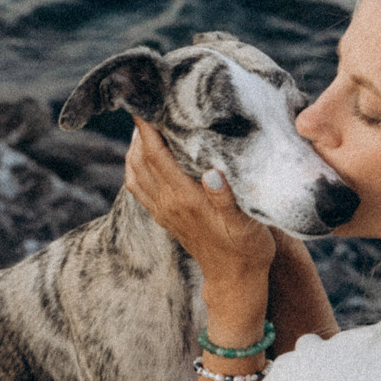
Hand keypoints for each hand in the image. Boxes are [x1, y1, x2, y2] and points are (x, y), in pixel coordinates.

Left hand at [123, 118, 274, 310]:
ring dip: (135, 148)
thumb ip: (227, 199)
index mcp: (184, 199)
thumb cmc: (246, 248)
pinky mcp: (166, 219)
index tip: (143, 100)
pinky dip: (137, 167)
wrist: (236, 281)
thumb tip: (212, 173)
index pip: (155, 155)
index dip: (146, 127)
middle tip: (146, 104)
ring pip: (134, 173)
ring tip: (147, 125)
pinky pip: (139, 188)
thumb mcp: (245, 223)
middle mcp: (168, 204)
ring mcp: (164, 212)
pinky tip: (148, 157)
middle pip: (139, 160)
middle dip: (138, 130)